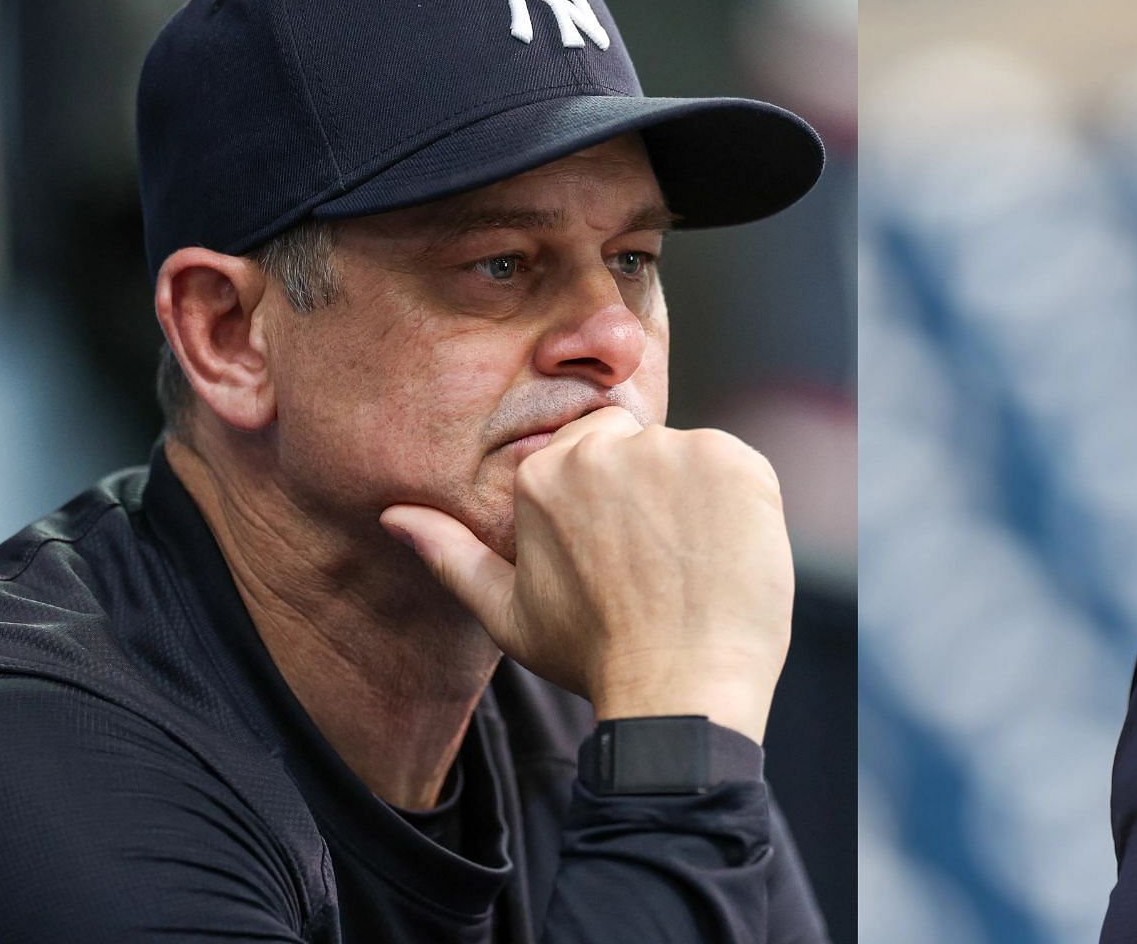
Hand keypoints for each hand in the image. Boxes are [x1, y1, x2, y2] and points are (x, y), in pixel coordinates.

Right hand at [380, 407, 794, 743]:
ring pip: (692, 458)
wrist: (679, 691)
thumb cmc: (593, 658)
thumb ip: (451, 555)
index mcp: (545, 473)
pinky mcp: (735, 462)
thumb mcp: (507, 612)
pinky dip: (741, 506)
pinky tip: (725, 557)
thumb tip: (395, 516)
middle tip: (658, 563)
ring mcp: (674, 451)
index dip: (613, 498)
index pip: (591, 445)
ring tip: (691, 568)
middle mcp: (605, 448)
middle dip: (651, 491)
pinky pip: (740, 469)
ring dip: (698, 499)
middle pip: (641, 445)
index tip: (624, 548)